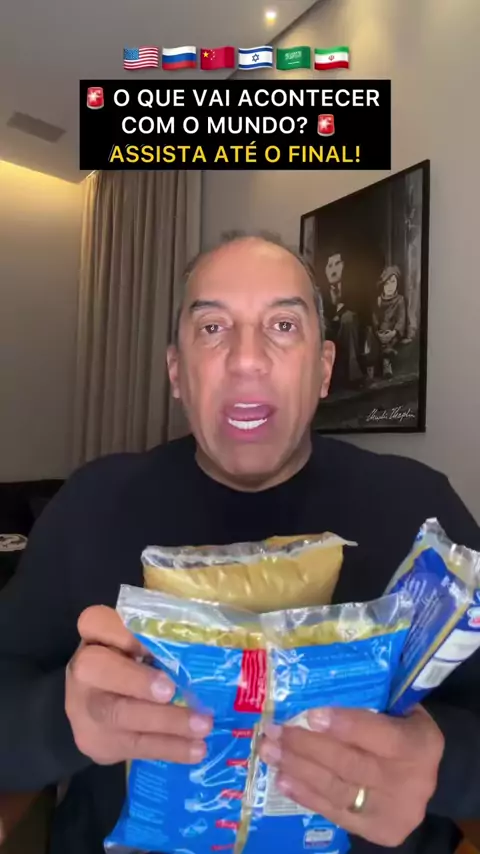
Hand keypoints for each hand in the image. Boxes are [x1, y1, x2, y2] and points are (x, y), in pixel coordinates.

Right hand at [66, 605, 211, 765]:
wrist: (92, 711)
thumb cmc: (129, 665)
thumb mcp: (135, 644)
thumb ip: (157, 641)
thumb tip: (203, 645)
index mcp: (93, 636)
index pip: (95, 622)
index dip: (122, 631)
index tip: (153, 643)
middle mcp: (82, 670)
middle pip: (98, 671)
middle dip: (137, 681)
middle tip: (171, 691)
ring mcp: (85, 709)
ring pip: (120, 714)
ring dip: (165, 721)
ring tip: (202, 725)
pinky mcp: (97, 743)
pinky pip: (135, 746)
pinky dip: (169, 747)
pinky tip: (196, 749)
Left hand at [259, 706, 443, 846]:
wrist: (427, 780)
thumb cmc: (404, 731)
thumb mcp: (401, 711)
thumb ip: (371, 701)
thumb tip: (317, 685)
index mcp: (419, 744)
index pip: (381, 735)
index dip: (346, 726)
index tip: (311, 714)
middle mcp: (411, 782)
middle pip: (351, 764)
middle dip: (307, 746)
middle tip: (275, 730)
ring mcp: (393, 811)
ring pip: (337, 790)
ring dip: (297, 769)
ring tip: (269, 751)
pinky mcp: (377, 830)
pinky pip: (334, 812)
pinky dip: (305, 794)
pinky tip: (282, 778)